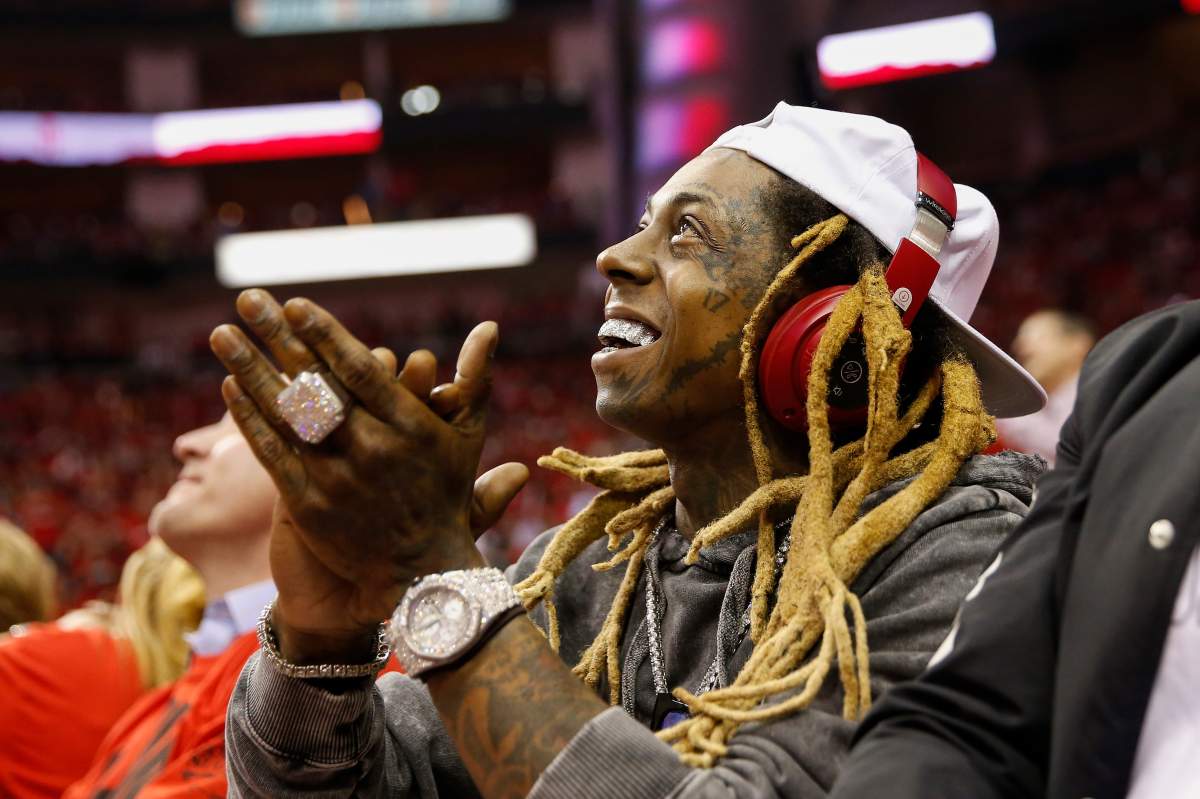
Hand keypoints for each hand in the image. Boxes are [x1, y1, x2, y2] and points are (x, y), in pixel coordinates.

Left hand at [210, 289, 525, 661]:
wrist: (420, 573)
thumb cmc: (444, 495)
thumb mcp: (468, 437)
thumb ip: (475, 379)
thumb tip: (490, 325)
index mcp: (411, 426)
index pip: (361, 370)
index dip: (326, 336)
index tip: (295, 304)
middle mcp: (373, 449)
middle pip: (316, 385)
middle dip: (278, 339)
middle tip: (249, 298)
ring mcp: (337, 479)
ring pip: (286, 416)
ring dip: (250, 371)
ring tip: (222, 334)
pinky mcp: (308, 507)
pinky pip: (272, 455)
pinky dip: (250, 421)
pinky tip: (229, 387)